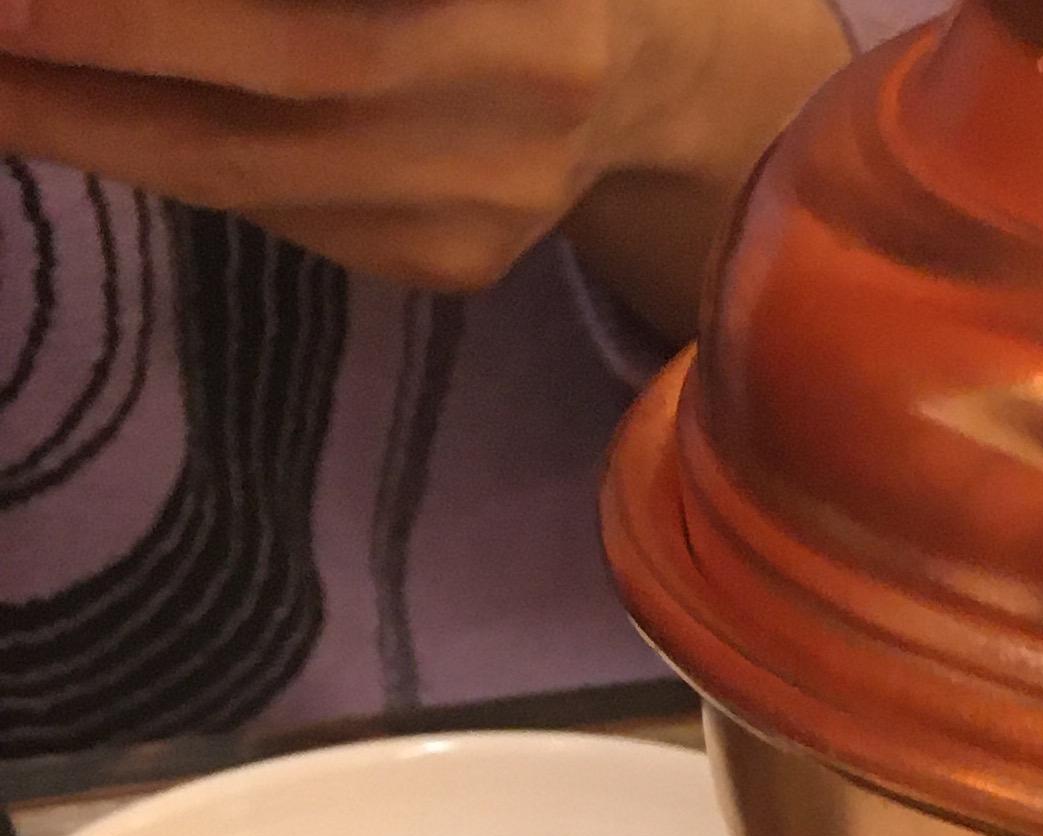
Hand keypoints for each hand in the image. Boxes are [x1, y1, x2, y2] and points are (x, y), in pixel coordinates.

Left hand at [0, 0, 854, 333]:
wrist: (643, 73)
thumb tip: (104, 14)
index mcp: (527, 14)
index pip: (319, 38)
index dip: (164, 24)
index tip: (20, 10)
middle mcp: (522, 113)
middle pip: (280, 115)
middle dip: (98, 83)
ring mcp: (491, 213)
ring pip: (263, 182)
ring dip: (103, 132)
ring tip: (0, 89)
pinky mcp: (450, 267)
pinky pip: (285, 210)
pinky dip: (175, 154)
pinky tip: (96, 113)